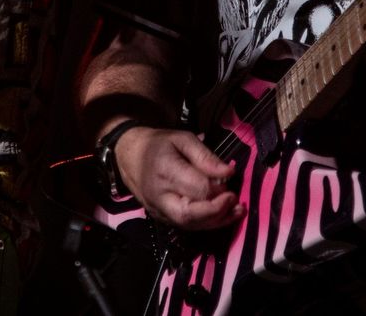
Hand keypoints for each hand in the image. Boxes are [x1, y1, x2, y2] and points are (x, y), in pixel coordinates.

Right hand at [114, 125, 243, 230]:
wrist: (129, 156)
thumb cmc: (158, 144)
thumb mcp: (182, 139)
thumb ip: (205, 156)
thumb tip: (229, 173)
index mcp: (165, 170)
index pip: (197, 188)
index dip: (218, 188)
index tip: (231, 178)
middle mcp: (160, 196)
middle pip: (191, 214)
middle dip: (217, 211)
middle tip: (236, 200)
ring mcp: (158, 210)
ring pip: (190, 225)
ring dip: (216, 221)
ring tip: (236, 211)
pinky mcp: (161, 218)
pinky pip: (186, 226)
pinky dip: (206, 223)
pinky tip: (222, 215)